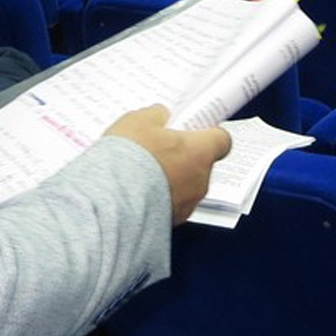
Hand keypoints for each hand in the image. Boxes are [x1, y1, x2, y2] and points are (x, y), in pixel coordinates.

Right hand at [102, 105, 231, 223]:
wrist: (112, 199)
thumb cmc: (130, 160)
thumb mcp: (138, 121)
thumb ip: (155, 115)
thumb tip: (159, 114)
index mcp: (200, 152)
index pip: (223, 140)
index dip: (210, 135)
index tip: (198, 130)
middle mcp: (201, 180)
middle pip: (202, 164)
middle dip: (184, 157)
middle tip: (161, 149)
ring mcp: (188, 203)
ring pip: (187, 186)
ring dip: (171, 179)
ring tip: (143, 172)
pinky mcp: (172, 221)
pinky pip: (172, 205)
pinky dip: (160, 198)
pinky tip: (139, 191)